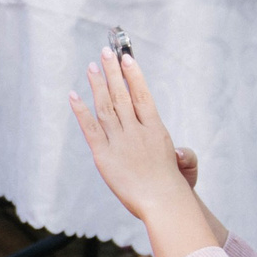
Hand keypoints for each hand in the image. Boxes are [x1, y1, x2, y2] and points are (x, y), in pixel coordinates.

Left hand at [70, 53, 200, 227]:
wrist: (163, 204)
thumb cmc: (173, 187)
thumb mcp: (182, 164)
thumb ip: (181, 154)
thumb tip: (177, 151)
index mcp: (155, 129)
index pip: (142, 96)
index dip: (134, 76)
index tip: (127, 58)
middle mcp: (137, 131)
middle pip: (122, 95)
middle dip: (113, 72)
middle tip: (106, 52)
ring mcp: (120, 141)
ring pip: (106, 106)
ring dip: (98, 85)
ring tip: (92, 66)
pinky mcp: (104, 155)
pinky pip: (90, 128)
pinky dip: (81, 110)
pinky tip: (74, 95)